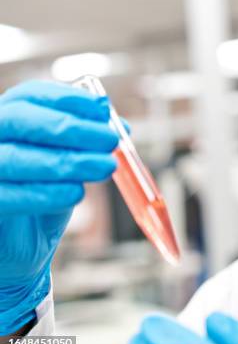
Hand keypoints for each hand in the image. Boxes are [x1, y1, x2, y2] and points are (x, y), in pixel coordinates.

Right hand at [0, 80, 118, 334]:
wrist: (22, 248)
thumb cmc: (45, 196)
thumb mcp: (72, 163)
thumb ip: (91, 142)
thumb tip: (120, 124)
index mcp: (10, 119)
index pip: (31, 95)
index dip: (68, 99)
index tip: (103, 111)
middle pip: (19, 119)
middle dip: (70, 127)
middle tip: (110, 141)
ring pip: (14, 157)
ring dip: (66, 161)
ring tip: (105, 167)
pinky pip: (8, 195)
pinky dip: (46, 194)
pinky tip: (76, 193)